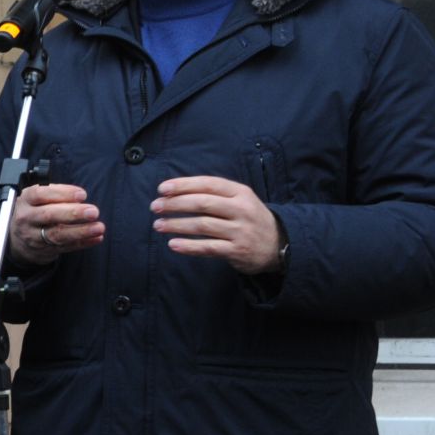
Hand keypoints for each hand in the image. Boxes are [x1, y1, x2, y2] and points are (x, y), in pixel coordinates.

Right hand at [8, 183, 104, 266]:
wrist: (19, 238)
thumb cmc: (34, 212)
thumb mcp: (36, 198)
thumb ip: (54, 194)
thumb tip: (79, 197)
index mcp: (26, 201)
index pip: (40, 195)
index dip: (61, 193)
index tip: (82, 195)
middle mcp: (27, 218)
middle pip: (49, 215)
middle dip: (73, 214)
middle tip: (93, 212)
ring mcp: (34, 236)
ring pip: (57, 235)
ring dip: (81, 231)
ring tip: (99, 227)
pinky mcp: (44, 250)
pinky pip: (66, 247)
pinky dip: (83, 243)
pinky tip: (96, 238)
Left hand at [151, 175, 282, 273]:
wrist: (279, 244)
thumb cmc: (248, 218)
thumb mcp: (239, 199)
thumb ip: (213, 194)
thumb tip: (174, 192)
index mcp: (240, 193)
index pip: (208, 184)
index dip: (183, 185)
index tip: (162, 189)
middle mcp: (242, 210)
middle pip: (202, 203)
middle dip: (175, 204)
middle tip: (155, 207)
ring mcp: (241, 231)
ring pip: (202, 225)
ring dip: (176, 225)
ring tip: (158, 225)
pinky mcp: (237, 250)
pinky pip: (208, 247)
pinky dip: (189, 246)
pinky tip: (173, 244)